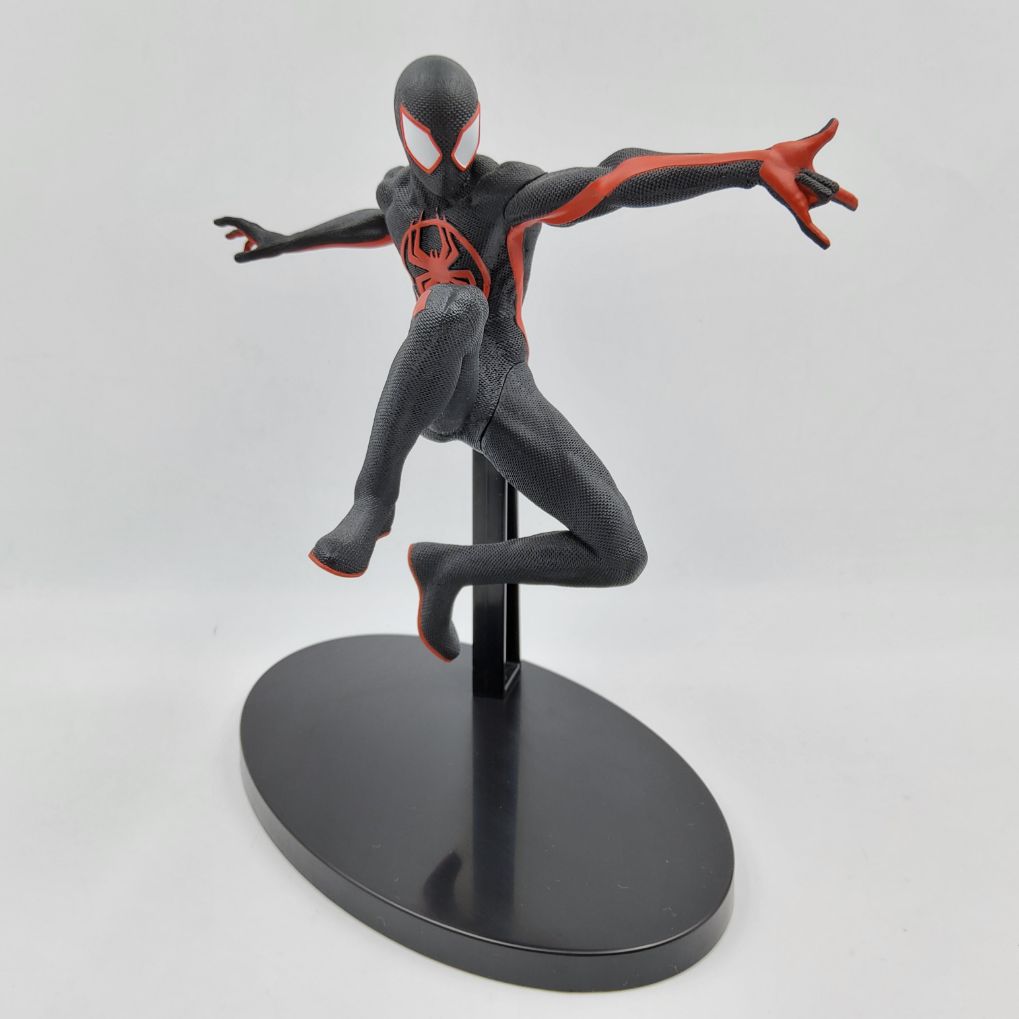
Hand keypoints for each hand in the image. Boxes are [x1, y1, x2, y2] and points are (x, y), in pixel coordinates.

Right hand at [213, 216, 288, 262]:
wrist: (290, 245)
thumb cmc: (276, 248)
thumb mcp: (261, 253)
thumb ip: (248, 256)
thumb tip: (235, 258)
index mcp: (251, 230)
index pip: (235, 222)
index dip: (224, 221)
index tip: (215, 222)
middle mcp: (255, 230)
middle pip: (239, 223)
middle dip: (228, 224)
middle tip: (218, 224)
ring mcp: (260, 234)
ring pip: (245, 230)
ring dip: (236, 233)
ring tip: (228, 237)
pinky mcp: (265, 239)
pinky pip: (252, 238)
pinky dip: (245, 241)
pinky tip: (246, 252)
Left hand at [759, 118, 857, 248]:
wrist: (767, 163)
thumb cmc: (781, 156)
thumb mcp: (809, 145)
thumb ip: (824, 136)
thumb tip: (835, 122)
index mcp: (813, 182)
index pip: (834, 191)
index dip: (845, 198)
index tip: (856, 205)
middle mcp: (808, 196)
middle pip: (827, 192)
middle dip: (815, 181)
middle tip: (798, 175)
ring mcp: (802, 204)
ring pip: (821, 198)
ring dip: (810, 185)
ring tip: (795, 180)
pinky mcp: (797, 209)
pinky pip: (807, 225)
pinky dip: (817, 236)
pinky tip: (828, 245)